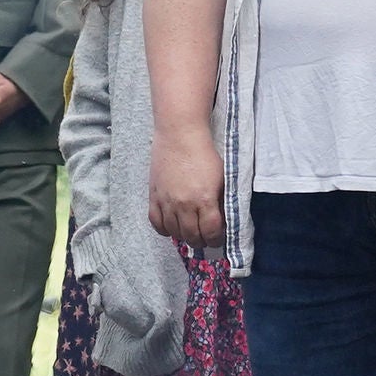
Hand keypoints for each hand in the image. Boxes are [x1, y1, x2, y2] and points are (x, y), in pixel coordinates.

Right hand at [146, 126, 224, 248]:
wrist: (179, 135)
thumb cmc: (204, 153)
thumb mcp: (222, 177)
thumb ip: (221, 200)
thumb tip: (222, 219)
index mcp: (204, 199)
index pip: (211, 232)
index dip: (217, 239)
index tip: (219, 238)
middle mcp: (184, 205)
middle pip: (192, 237)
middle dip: (202, 241)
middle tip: (206, 237)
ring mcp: (166, 202)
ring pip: (174, 233)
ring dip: (184, 236)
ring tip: (190, 231)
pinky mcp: (153, 197)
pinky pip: (156, 223)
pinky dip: (165, 229)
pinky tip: (172, 226)